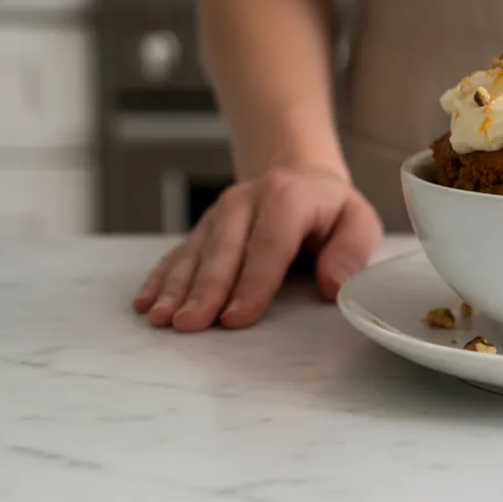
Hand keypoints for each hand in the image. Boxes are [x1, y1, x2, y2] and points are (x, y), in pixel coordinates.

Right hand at [132, 167, 382, 331]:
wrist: (297, 177)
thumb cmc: (330, 210)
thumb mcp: (358, 222)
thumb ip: (350, 252)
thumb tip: (333, 285)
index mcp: (288, 197)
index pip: (269, 243)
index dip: (253, 282)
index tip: (236, 317)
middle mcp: (247, 201)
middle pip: (224, 249)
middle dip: (205, 290)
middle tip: (190, 324)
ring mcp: (219, 214)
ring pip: (195, 253)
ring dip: (176, 287)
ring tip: (161, 319)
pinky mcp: (203, 229)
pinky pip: (178, 253)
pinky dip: (160, 278)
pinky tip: (144, 302)